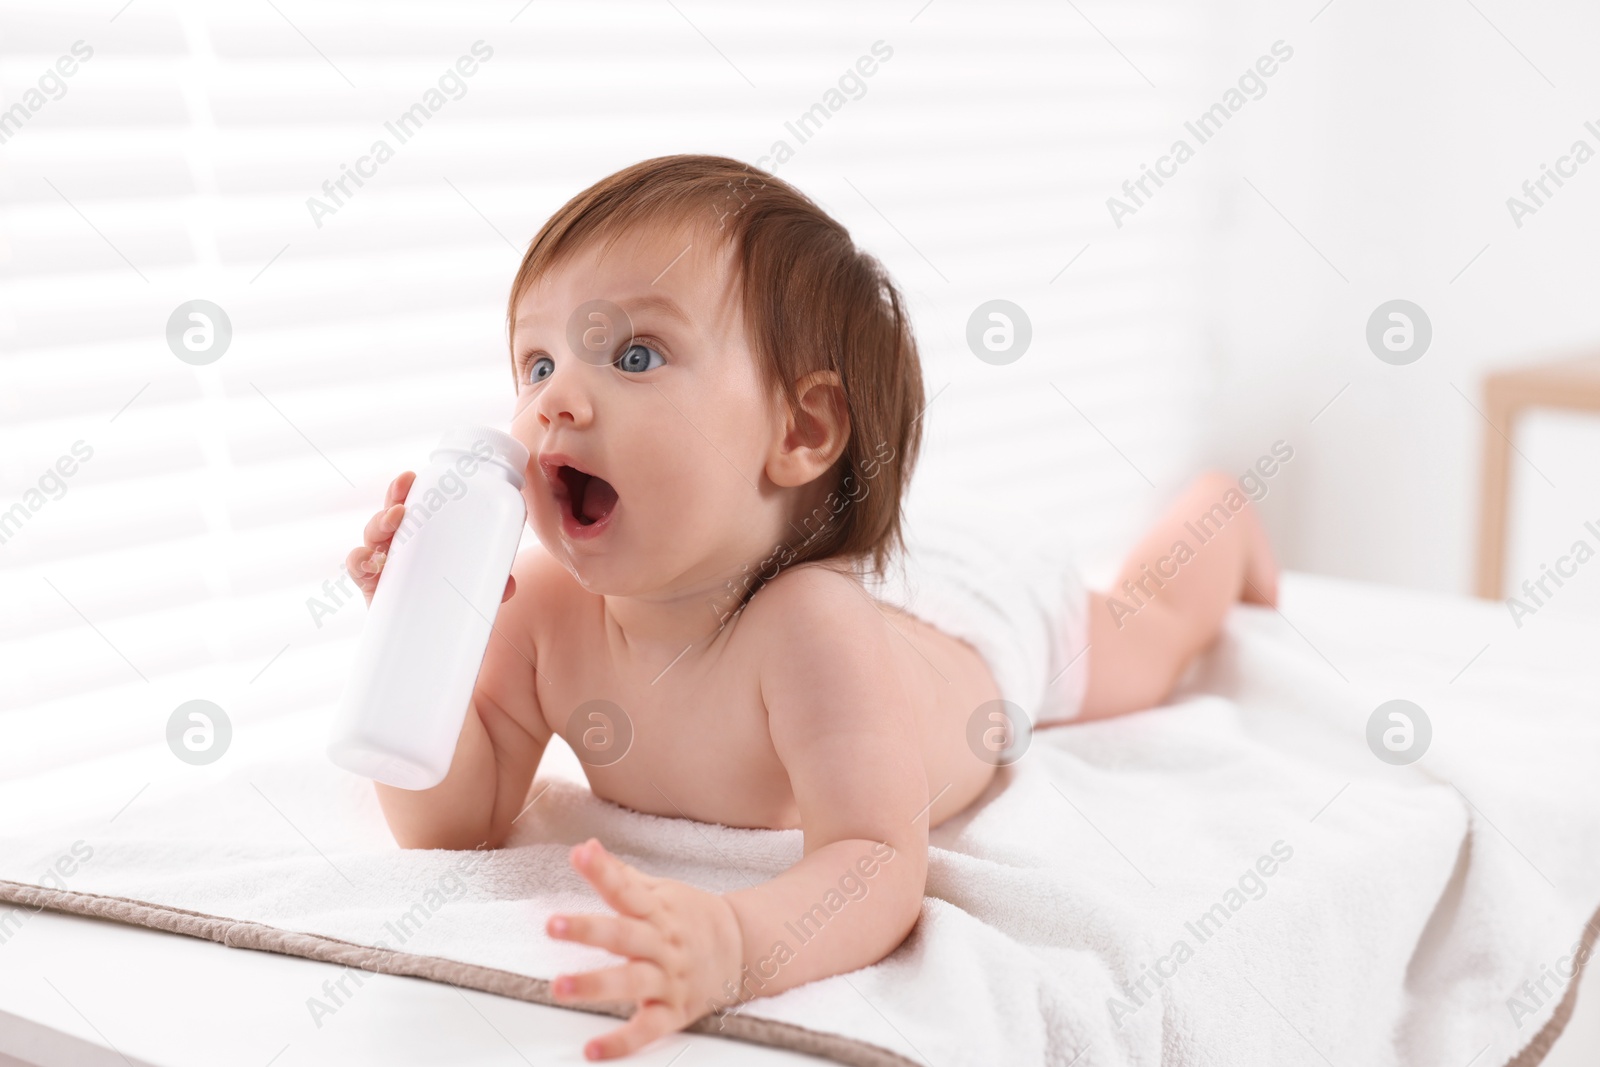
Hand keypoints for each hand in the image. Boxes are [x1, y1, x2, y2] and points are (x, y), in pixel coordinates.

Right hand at [344, 470, 514, 606]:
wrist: (431, 645)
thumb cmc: (450, 605)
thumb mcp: (475, 590)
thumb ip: (493, 584)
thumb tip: (509, 584)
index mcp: (419, 538)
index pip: (409, 505)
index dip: (405, 489)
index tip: (410, 476)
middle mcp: (397, 548)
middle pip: (388, 516)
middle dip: (391, 500)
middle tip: (405, 499)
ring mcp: (382, 568)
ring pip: (370, 538)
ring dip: (378, 524)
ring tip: (395, 519)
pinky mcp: (371, 590)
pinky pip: (358, 570)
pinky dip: (360, 561)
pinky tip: (371, 559)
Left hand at [547, 839, 744, 1059]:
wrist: (742, 949)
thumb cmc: (691, 918)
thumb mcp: (660, 891)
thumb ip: (619, 874)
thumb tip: (585, 846)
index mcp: (657, 911)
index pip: (626, 888)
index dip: (603, 871)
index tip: (579, 855)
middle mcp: (662, 944)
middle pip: (624, 935)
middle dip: (588, 930)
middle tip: (553, 925)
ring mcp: (669, 979)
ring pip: (632, 982)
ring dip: (595, 984)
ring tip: (559, 986)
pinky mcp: (674, 1012)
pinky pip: (647, 1029)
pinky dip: (622, 1042)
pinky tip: (593, 1049)